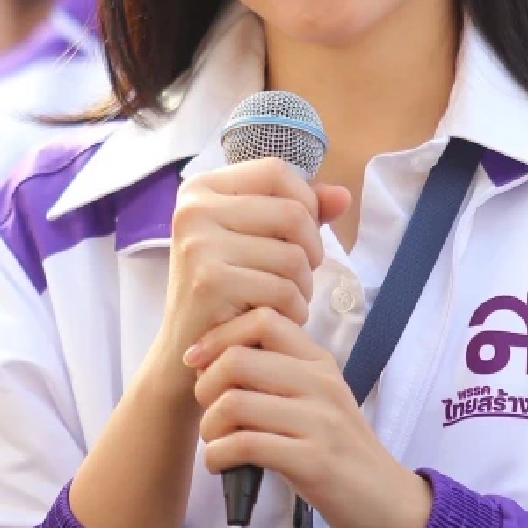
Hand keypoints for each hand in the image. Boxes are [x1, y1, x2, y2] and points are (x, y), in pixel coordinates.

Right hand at [156, 159, 349, 387]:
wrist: (185, 355)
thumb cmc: (228, 292)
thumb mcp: (258, 241)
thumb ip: (300, 212)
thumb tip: (343, 195)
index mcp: (202, 188)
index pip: (277, 171)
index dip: (306, 201)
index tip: (302, 236)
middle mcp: (193, 209)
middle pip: (293, 212)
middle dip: (312, 251)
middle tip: (299, 278)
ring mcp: (198, 244)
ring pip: (293, 255)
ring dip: (303, 286)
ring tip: (285, 300)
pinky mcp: (210, 281)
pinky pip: (283, 288)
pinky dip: (293, 309)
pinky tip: (277, 318)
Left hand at [187, 306, 432, 527]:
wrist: (389, 502)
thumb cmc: (340, 451)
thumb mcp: (319, 400)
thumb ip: (280, 374)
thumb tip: (215, 357)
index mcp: (319, 362)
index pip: (263, 319)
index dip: (219, 335)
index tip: (198, 361)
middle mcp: (321, 383)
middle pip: (238, 358)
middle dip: (205, 385)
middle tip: (207, 410)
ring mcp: (319, 421)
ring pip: (234, 402)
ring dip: (209, 425)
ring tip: (215, 440)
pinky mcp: (313, 462)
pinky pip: (245, 444)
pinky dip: (218, 455)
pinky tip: (222, 462)